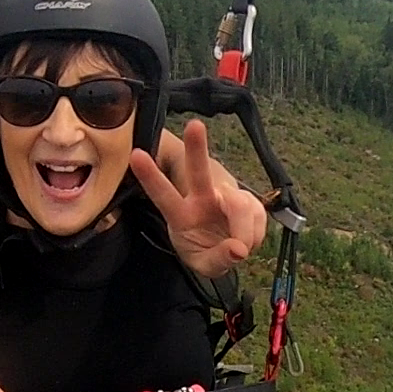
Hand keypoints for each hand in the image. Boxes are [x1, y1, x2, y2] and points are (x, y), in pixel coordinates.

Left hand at [130, 118, 267, 277]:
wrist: (226, 252)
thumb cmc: (205, 253)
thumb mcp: (204, 266)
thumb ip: (218, 260)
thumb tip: (238, 249)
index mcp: (181, 215)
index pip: (163, 195)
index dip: (150, 176)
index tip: (135, 154)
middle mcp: (202, 198)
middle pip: (198, 172)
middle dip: (197, 148)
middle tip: (194, 126)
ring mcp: (226, 197)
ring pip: (239, 202)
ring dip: (244, 229)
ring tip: (241, 249)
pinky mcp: (248, 200)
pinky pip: (257, 214)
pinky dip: (256, 233)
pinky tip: (248, 241)